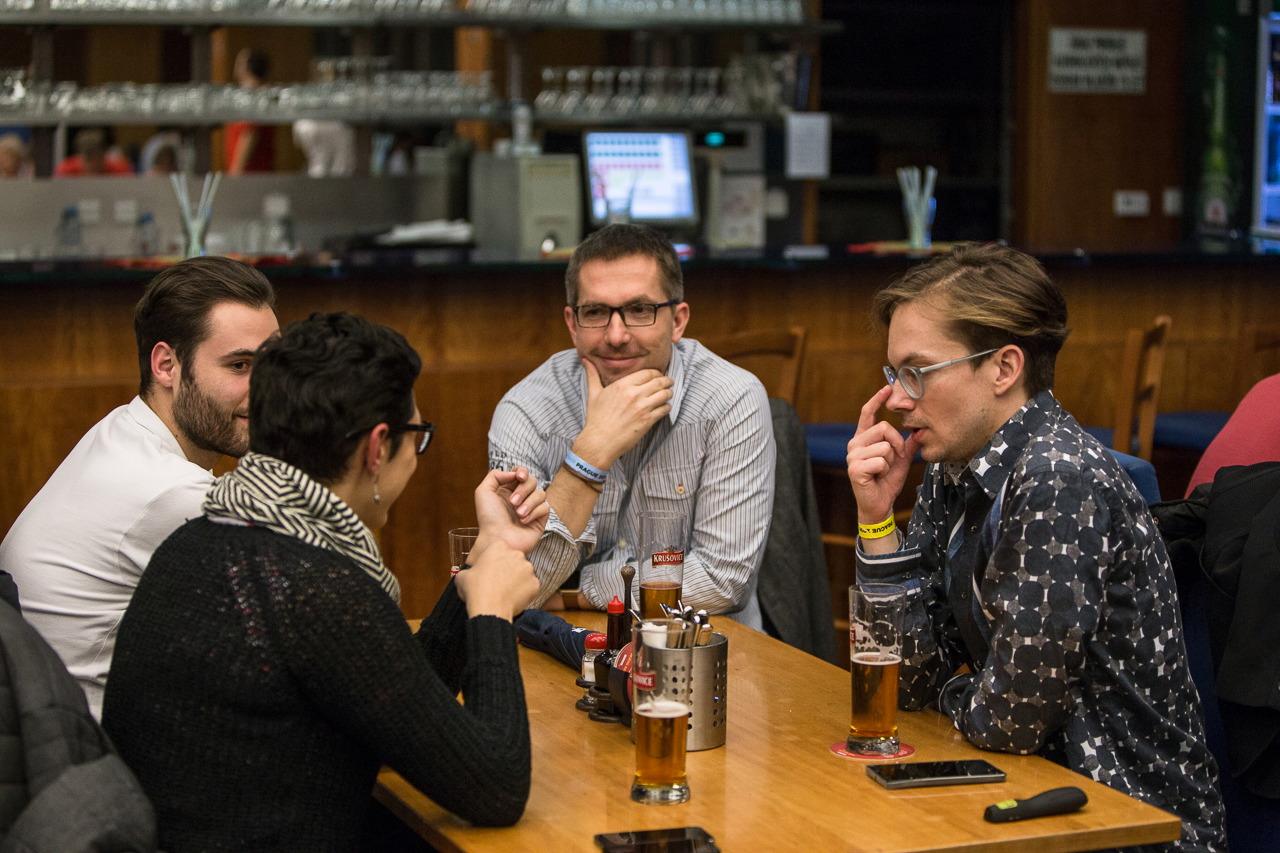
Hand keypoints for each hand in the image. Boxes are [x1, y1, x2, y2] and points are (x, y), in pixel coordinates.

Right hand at [454, 540, 538, 621]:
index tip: (490, 569)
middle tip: (499, 581)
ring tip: (506, 591)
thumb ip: (470, 570)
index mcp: (498, 547)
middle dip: (508, 567)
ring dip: (518, 579)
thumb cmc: (475, 590)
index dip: (494, 559)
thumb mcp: (463, 576)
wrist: (490, 609)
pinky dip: (525, 591)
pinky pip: (530, 585)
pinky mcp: (536, 583)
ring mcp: (528, 568)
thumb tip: (469, 575)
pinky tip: (514, 598)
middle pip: (514, 558)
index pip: (499, 548)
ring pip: (524, 572)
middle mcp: (517, 554)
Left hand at [473, 467, 549, 555]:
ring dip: (528, 503)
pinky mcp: (540, 519)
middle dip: (523, 490)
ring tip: (518, 514)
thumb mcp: (483, 492)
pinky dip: (534, 513)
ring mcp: (531, 508)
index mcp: (507, 490)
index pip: (521, 473)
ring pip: (541, 493)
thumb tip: (514, 474)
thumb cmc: (489, 519)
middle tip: (513, 502)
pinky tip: (524, 522)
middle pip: (532, 481)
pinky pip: (545, 507)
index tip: (519, 477)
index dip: (522, 472)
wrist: (497, 540)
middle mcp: (520, 498)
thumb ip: (495, 475)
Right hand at [573, 359, 672, 467]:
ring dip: (668, 393)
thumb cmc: (596, 418)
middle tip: (669, 383)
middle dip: (667, 381)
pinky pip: (665, 409)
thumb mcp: (594, 394)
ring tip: (668, 394)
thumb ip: (592, 375)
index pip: (647, 373)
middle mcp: (634, 394)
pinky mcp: (648, 420)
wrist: (600, 441)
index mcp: (622, 385)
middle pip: (659, 381)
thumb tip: (585, 360)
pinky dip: (667, 407)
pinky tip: (664, 407)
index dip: (656, 373)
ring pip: (665, 394)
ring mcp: (642, 408)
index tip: (658, 376)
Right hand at [846, 385, 919, 524]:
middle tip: (895, 458)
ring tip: (883, 470)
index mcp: (863, 439)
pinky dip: (885, 470)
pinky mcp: (855, 468)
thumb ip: (907, 445)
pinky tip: (877, 477)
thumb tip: (918, 431)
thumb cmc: (886, 482)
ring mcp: (852, 456)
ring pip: (884, 446)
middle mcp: (854, 444)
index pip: (867, 414)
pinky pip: (880, 460)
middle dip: (896, 443)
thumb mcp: (901, 460)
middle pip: (882, 427)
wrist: (879, 505)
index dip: (877, 400)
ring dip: (890, 460)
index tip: (887, 389)